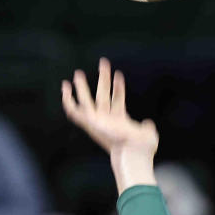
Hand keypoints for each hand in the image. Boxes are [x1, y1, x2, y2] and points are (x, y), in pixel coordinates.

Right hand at [61, 58, 157, 193]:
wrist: (133, 152)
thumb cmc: (142, 148)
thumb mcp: (148, 135)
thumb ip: (147, 128)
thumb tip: (148, 124)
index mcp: (119, 122)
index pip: (117, 101)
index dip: (118, 88)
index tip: (119, 75)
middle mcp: (107, 121)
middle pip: (103, 95)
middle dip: (103, 79)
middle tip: (103, 62)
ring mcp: (97, 122)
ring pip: (86, 101)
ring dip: (82, 87)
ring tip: (78, 73)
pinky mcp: (90, 123)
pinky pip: (74, 111)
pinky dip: (68, 100)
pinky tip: (65, 87)